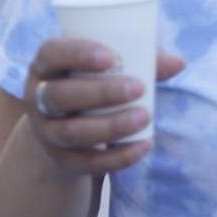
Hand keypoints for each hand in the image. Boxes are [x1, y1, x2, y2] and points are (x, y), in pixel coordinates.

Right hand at [22, 37, 186, 179]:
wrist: (67, 125)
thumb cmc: (92, 82)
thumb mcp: (107, 67)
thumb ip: (140, 60)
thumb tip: (178, 63)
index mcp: (47, 65)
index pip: (51, 53)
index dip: (78, 54)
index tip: (111, 57)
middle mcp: (38, 97)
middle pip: (60, 96)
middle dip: (101, 92)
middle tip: (139, 88)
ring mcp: (46, 131)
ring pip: (71, 132)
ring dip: (111, 125)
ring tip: (145, 116)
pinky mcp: (62, 159)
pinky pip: (86, 163)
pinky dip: (117, 157)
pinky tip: (143, 146)